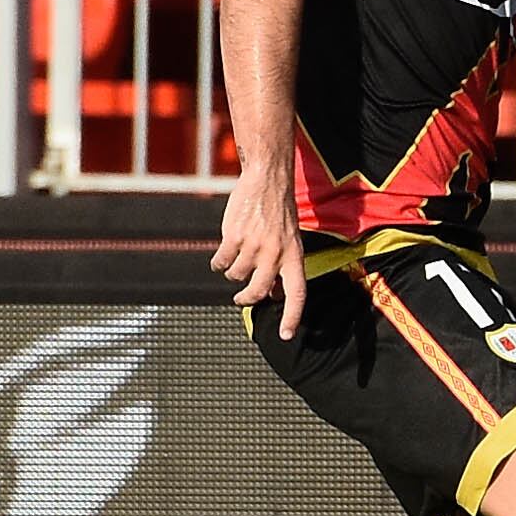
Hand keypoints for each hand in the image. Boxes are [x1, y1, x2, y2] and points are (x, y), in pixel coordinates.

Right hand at [212, 164, 305, 339]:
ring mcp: (254, 246)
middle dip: (246, 299)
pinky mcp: (234, 237)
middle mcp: (276, 254)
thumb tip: (272, 294)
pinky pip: (220, 263)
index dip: (291, 317)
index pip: (297, 294)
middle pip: (258, 292)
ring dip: (233, 272)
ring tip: (237, 257)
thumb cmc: (279, 212)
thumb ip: (283, 266)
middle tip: (240, 299)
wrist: (267, 180)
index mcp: (294, 256)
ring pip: (235, 276)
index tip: (286, 335)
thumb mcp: (290, 240)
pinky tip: (223, 254)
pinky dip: (219, 262)